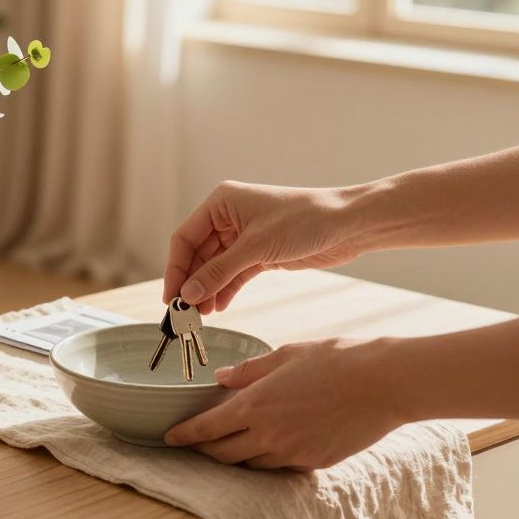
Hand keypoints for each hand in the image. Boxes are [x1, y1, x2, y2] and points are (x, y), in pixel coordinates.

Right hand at [163, 181, 366, 312]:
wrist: (348, 225)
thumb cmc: (305, 219)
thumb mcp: (256, 247)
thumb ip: (219, 271)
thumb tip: (189, 293)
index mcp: (222, 202)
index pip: (185, 237)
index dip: (175, 268)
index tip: (171, 297)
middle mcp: (229, 217)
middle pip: (198, 254)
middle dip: (192, 283)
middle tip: (185, 313)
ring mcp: (245, 236)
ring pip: (215, 267)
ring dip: (208, 290)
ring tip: (202, 316)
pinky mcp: (260, 253)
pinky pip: (234, 274)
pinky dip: (226, 290)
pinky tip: (219, 306)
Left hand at [163, 339, 403, 470]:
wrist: (385, 384)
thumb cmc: (338, 360)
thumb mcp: (288, 355)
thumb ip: (250, 370)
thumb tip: (221, 379)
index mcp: (257, 405)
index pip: (207, 429)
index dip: (185, 436)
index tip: (169, 437)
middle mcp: (270, 436)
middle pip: (223, 454)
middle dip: (204, 450)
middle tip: (195, 442)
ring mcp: (293, 454)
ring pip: (252, 464)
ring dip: (237, 454)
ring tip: (232, 442)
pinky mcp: (315, 463)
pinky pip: (281, 467)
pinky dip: (269, 457)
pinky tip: (271, 443)